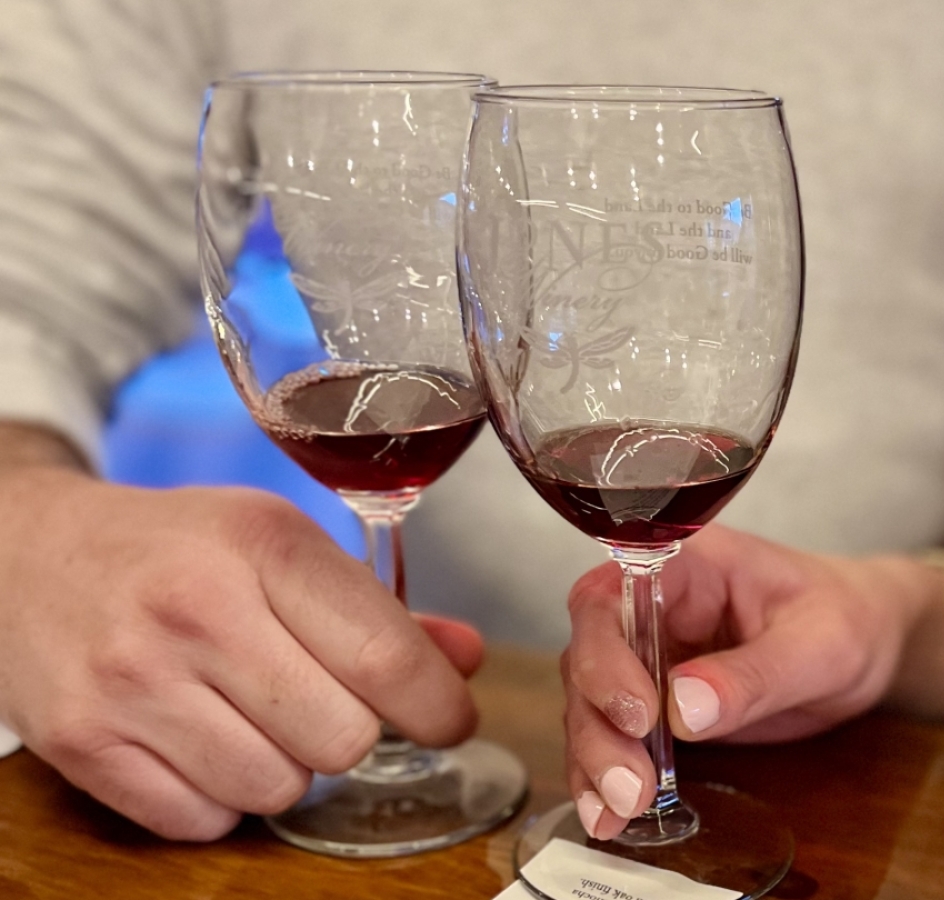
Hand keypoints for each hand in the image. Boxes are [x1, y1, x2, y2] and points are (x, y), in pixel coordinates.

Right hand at [0, 462, 481, 840]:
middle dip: (352, 731)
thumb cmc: (178, 549)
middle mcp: (194, 609)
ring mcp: (130, 680)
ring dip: (286, 768)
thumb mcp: (280, 544)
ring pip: (279, 788)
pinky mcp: (80, 741)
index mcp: (262, 544)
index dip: (438, 706)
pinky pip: (202, 819)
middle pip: (343, 738)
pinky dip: (219, 797)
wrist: (30, 551)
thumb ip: (379, 610)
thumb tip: (465, 660)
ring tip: (254, 718)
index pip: (386, 657)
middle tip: (324, 702)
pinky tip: (202, 742)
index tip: (447, 717)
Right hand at [560, 524, 943, 839]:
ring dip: (595, 761)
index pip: (612, 597)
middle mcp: (652, 605)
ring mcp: (648, 655)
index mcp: (687, 567)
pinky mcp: (654, 702)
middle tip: (629, 785)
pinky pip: (614, 737)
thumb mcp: (819, 645)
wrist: (867, 641)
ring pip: (591, 705)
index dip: (607, 656)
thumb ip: (754, 674)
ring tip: (618, 812)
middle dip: (599, 726)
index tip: (641, 715)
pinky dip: (603, 779)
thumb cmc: (846, 617)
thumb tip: (683, 708)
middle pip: (588, 657)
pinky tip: (610, 818)